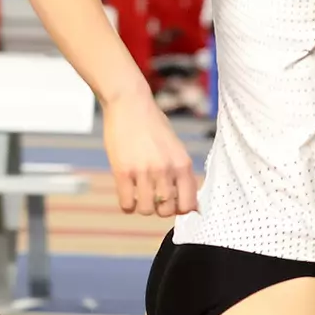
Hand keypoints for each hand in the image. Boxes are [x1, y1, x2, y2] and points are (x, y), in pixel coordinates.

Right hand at [102, 89, 198, 216]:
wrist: (129, 103)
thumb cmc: (152, 124)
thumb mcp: (175, 147)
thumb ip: (182, 174)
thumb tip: (192, 206)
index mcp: (182, 164)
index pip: (188, 205)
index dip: (179, 209)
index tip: (171, 203)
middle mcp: (165, 170)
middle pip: (166, 210)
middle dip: (159, 208)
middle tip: (152, 196)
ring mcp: (143, 171)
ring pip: (146, 210)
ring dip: (142, 206)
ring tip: (138, 194)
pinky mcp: (122, 171)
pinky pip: (127, 203)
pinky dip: (127, 205)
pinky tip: (126, 194)